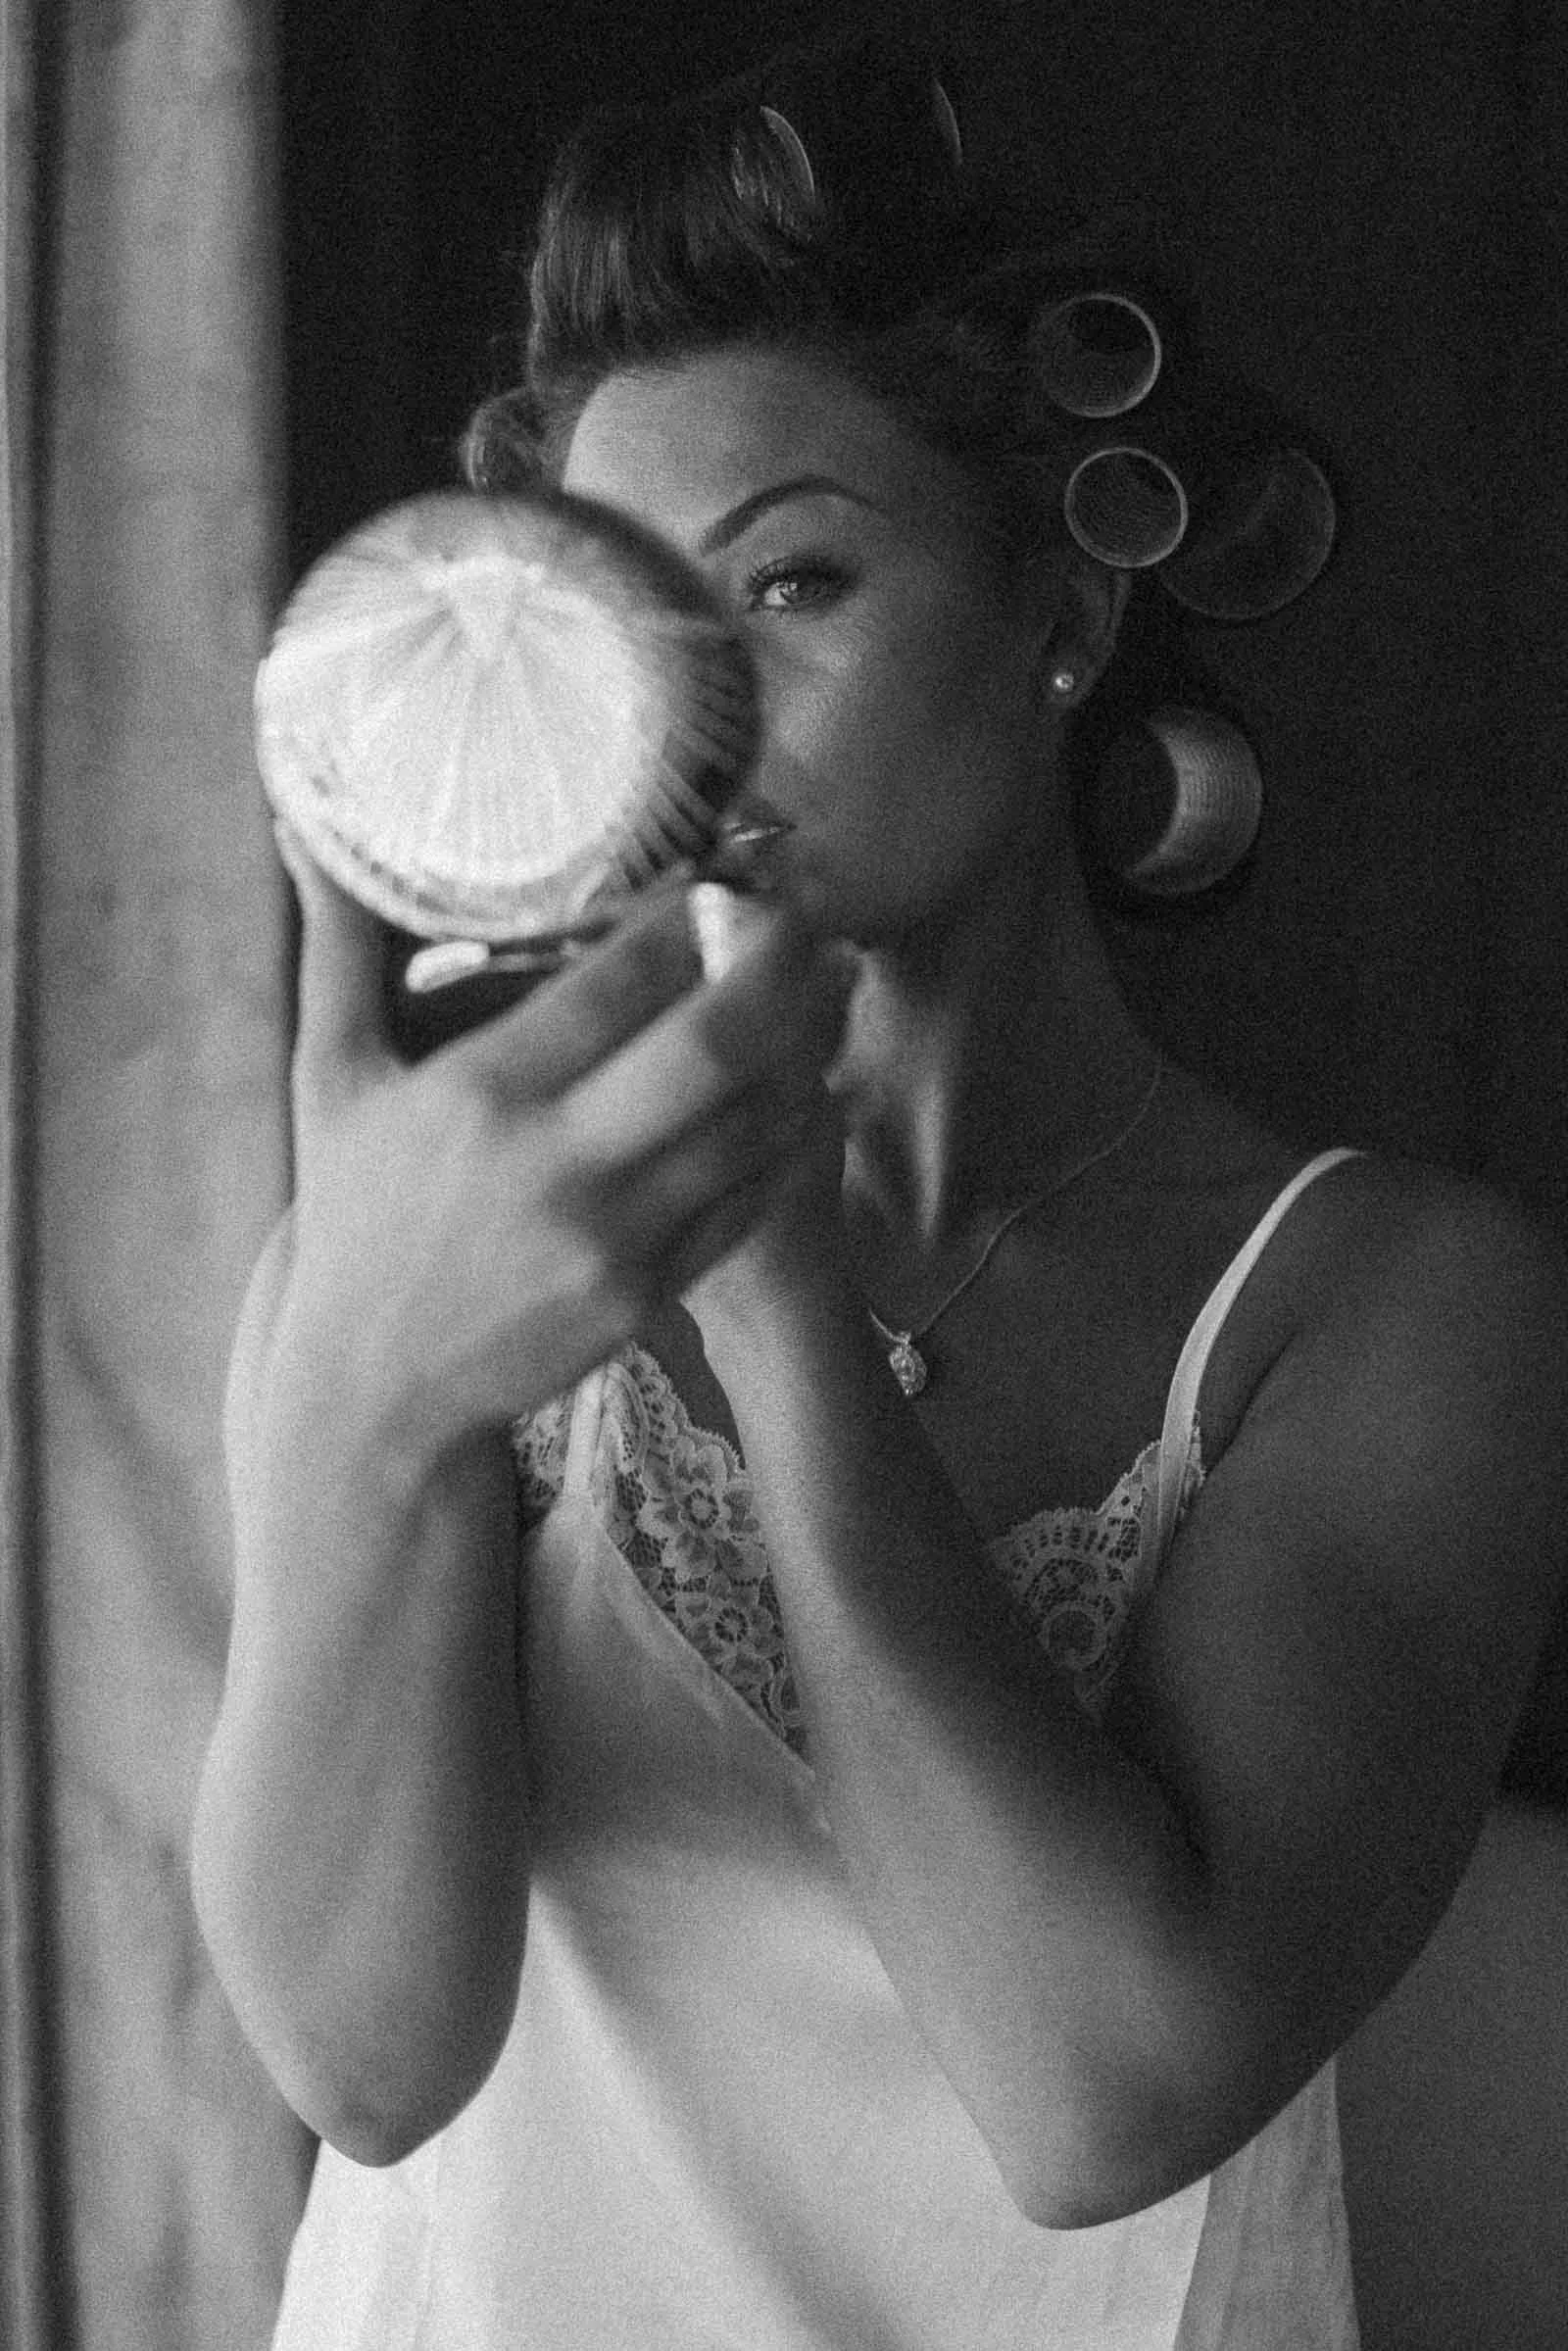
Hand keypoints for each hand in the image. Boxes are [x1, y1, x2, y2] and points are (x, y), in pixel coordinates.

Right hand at [259, 828, 850, 1471]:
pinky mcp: (649, 1294)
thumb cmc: (353, 1218)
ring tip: (837, 985)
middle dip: (780, 968)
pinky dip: (795, 1136)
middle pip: (712, 1043)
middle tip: (814, 918)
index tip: (722, 876)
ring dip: (810, 1045)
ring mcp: (612, 1236)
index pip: (616, 981)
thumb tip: (302, 831)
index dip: (687, 919)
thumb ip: (336, 952)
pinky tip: (818, 1085)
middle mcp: (555, 1162)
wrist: (374, 1391)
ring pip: (752, 1121)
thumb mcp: (330, 1082)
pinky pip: (750, 1198)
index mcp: (479, 1092)